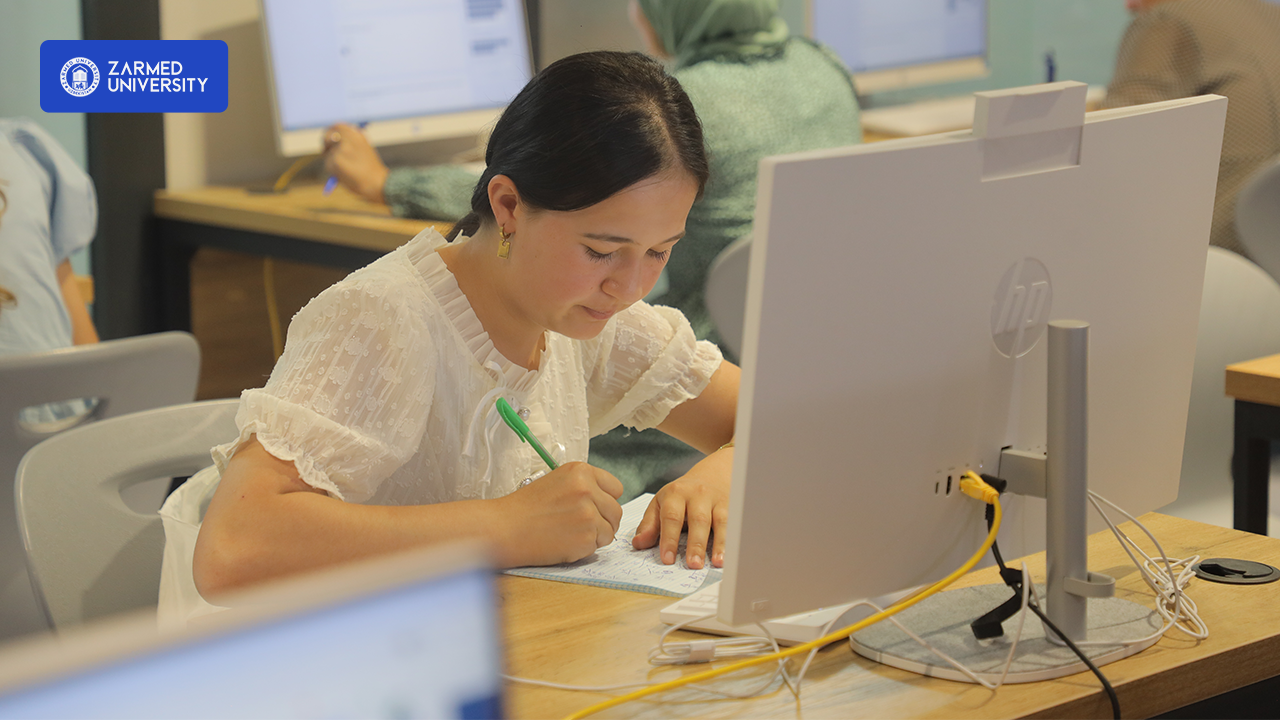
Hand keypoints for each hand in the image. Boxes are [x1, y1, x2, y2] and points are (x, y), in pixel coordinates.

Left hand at [322, 123, 389, 203]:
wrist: (377, 183)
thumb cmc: (372, 170)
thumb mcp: (364, 150)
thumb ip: (351, 142)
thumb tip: (334, 141)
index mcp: (357, 135)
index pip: (338, 126)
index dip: (331, 131)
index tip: (328, 136)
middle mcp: (348, 139)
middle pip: (328, 135)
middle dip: (325, 142)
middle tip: (325, 150)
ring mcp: (341, 149)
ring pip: (328, 153)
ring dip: (332, 161)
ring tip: (347, 171)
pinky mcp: (335, 160)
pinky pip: (328, 164)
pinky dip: (333, 170)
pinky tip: (346, 175)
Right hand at [491, 462, 623, 566]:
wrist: (505, 528)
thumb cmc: (525, 507)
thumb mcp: (557, 481)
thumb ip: (584, 486)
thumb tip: (606, 501)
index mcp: (581, 471)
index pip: (616, 488)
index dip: (605, 500)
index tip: (594, 507)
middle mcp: (588, 490)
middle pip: (616, 511)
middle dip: (603, 521)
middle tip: (582, 526)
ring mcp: (589, 514)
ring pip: (610, 530)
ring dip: (595, 536)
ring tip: (570, 534)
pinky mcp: (586, 537)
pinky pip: (597, 546)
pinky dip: (584, 548)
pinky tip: (564, 542)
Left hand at [632, 450, 730, 568]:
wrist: (711, 475)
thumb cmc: (682, 495)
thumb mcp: (661, 504)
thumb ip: (649, 525)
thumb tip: (638, 544)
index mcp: (675, 494)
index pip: (671, 517)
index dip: (669, 539)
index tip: (667, 559)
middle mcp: (698, 494)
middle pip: (698, 520)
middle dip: (696, 544)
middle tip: (693, 565)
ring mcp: (717, 500)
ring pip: (720, 521)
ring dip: (720, 543)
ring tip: (717, 562)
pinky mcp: (733, 506)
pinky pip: (735, 523)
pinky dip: (733, 540)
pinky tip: (732, 555)